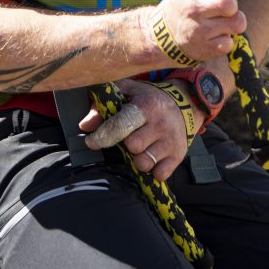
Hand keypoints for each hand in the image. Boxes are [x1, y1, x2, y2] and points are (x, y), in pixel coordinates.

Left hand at [81, 77, 203, 180]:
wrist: (183, 103)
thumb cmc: (147, 99)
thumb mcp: (126, 93)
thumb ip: (103, 107)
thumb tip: (84, 125)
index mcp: (145, 106)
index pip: (120, 125)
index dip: (102, 136)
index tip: (91, 142)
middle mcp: (160, 123)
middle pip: (133, 147)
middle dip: (126, 145)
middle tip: (129, 138)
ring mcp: (171, 141)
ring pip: (144, 163)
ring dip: (138, 160)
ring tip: (141, 149)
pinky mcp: (178, 155)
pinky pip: (159, 175)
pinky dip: (153, 170)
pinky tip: (153, 157)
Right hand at [150, 0, 251, 63]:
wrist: (163, 36)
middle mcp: (193, 7)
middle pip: (228, 1)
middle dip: (231, 1)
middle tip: (222, 4)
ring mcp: (199, 29)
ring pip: (236, 23)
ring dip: (233, 21)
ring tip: (223, 20)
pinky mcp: (206, 48)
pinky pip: (229, 43)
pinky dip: (225, 40)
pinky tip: (215, 35)